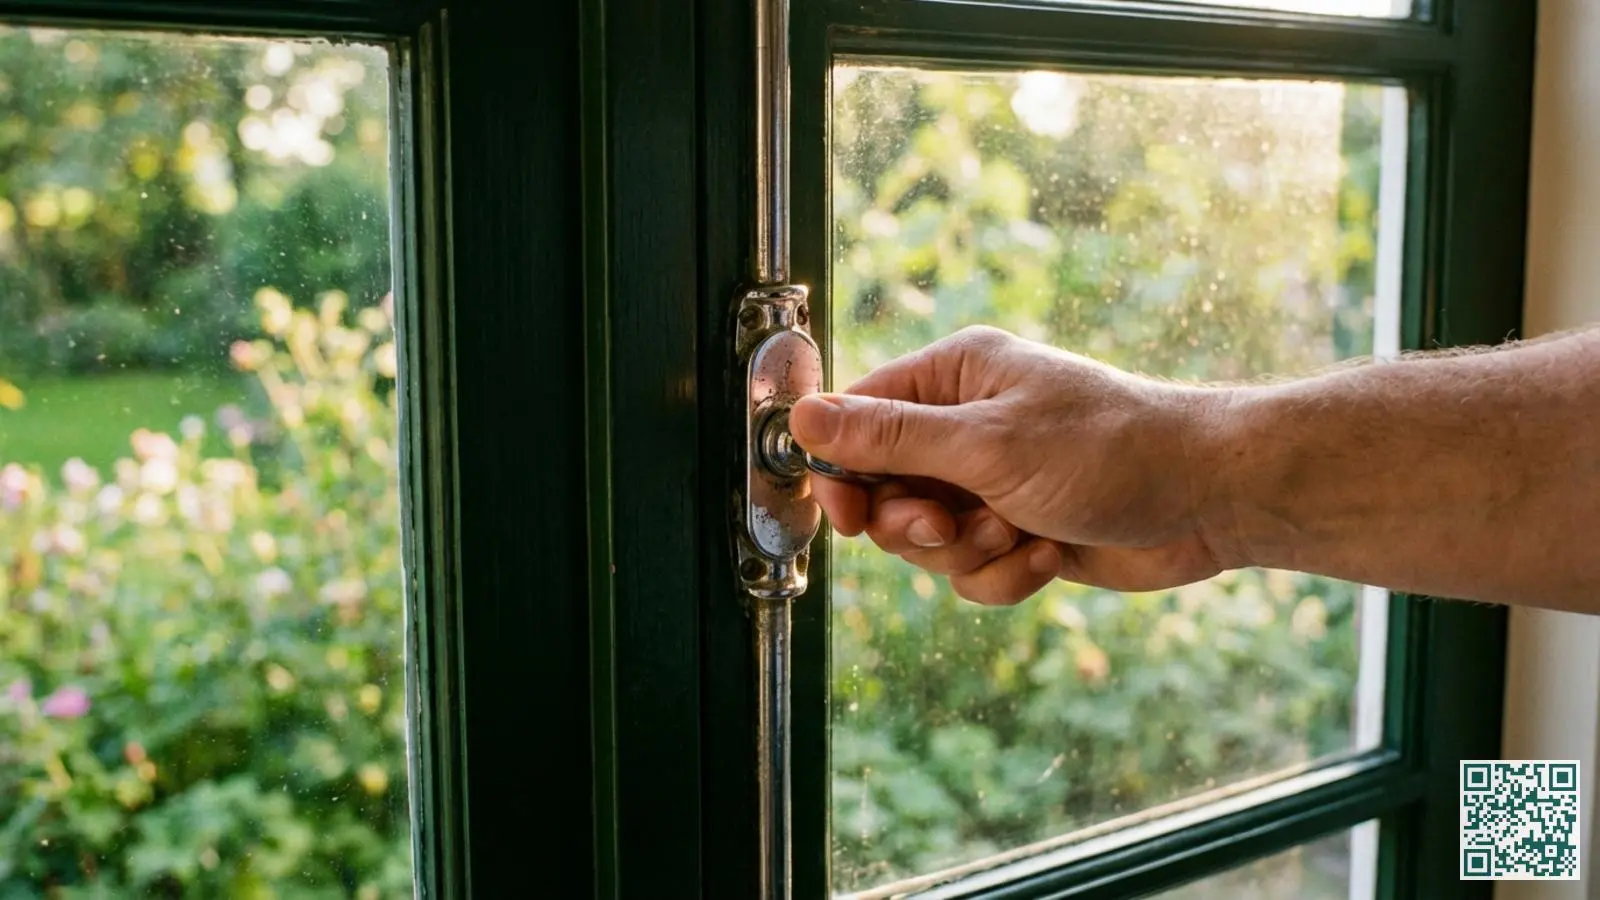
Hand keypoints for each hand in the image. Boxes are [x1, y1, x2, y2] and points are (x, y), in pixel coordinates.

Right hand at [790, 326, 1233, 605]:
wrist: (1208, 499)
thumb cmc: (1108, 449)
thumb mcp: (986, 444)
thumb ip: (888, 438)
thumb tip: (802, 419)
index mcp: (953, 378)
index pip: (858, 420)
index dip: (844, 474)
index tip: (852, 516)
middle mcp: (966, 426)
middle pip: (884, 493)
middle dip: (918, 526)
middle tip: (949, 526)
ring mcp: (992, 482)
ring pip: (927, 544)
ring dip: (969, 554)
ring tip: (1019, 533)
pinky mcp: (1018, 531)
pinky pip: (972, 572)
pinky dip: (1004, 576)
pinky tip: (1048, 556)